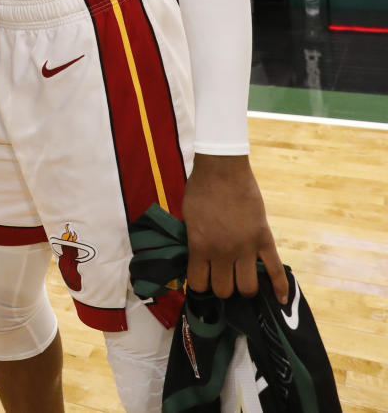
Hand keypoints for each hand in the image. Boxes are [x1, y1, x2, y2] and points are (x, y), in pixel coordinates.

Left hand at [183, 154, 286, 301]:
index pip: (198, 284)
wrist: (222, 168)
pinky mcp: (263, 239)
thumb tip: (196, 259)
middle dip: (222, 287)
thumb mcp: (188, 216)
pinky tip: (280, 300)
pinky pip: (275, 270)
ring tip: (241, 278)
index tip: (202, 280)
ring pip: (248, 287)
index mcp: (200, 246)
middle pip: (224, 290)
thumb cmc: (200, 188)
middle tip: (222, 277)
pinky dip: (280, 287)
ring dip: (244, 287)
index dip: (199, 285)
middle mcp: (223, 252)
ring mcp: (245, 248)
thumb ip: (193, 240)